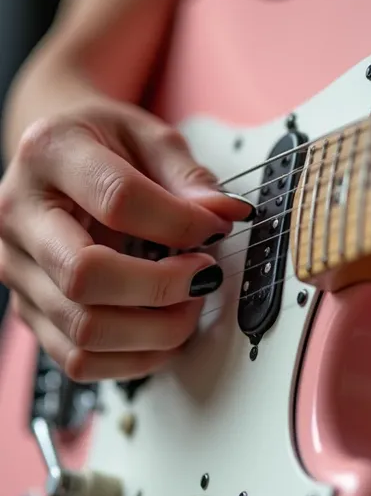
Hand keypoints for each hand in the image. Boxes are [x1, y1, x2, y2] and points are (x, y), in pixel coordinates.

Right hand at [0, 102, 252, 381]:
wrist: (55, 158)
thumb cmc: (99, 144)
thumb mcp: (146, 136)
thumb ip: (186, 176)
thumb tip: (224, 215)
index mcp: (49, 154)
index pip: (117, 200)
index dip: (181, 223)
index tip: (216, 227)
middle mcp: (20, 215)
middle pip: (85, 276)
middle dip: (163, 287)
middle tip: (204, 274)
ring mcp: (18, 268)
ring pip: (82, 330)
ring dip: (155, 330)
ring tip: (188, 304)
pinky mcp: (29, 308)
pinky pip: (78, 359)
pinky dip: (134, 358)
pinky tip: (162, 332)